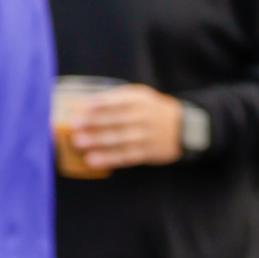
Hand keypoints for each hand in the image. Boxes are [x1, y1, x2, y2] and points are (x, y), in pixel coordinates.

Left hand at [64, 86, 184, 172]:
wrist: (184, 127)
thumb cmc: (151, 110)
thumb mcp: (139, 97)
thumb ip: (113, 100)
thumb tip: (80, 105)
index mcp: (140, 99)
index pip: (118, 100)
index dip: (100, 104)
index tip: (82, 107)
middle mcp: (145, 116)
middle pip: (117, 119)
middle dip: (95, 122)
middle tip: (74, 126)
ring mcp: (147, 135)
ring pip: (120, 139)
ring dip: (98, 141)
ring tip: (79, 143)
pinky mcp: (149, 152)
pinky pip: (127, 156)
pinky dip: (109, 159)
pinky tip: (94, 161)